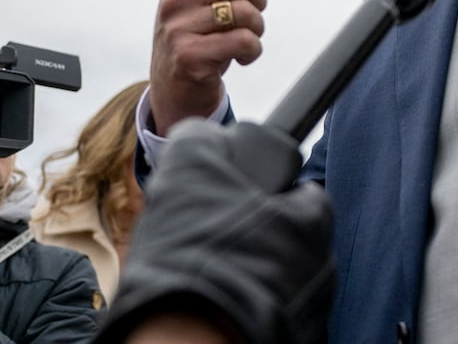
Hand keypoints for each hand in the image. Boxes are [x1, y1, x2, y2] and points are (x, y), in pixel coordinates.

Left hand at [98, 120, 334, 343]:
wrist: (201, 340)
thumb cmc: (254, 268)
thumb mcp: (309, 223)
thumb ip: (309, 199)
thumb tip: (304, 199)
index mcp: (193, 155)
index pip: (220, 135)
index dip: (250, 155)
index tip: (270, 181)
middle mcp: (161, 189)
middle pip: (212, 183)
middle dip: (241, 201)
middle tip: (272, 228)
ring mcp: (150, 233)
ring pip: (203, 223)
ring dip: (228, 237)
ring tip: (258, 264)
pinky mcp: (148, 273)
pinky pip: (192, 255)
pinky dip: (214, 264)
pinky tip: (239, 283)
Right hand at [150, 0, 267, 135]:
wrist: (175, 90)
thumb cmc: (196, 38)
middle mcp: (173, 1)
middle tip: (252, 16)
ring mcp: (178, 29)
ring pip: (245, 12)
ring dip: (257, 28)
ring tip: (247, 38)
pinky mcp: (188, 57)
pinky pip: (243, 41)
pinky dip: (253, 51)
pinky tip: (242, 57)